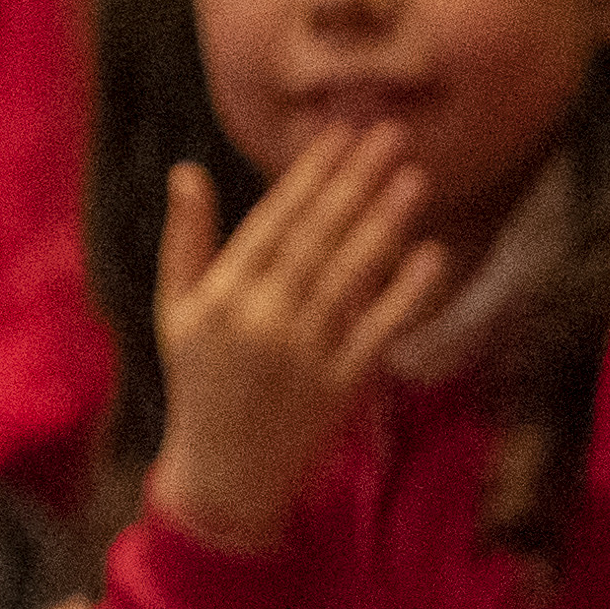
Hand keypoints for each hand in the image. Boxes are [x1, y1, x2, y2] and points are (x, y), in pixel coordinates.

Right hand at [143, 135, 444, 550]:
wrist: (225, 475)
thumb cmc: (199, 382)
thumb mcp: (177, 311)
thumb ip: (186, 240)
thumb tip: (186, 170)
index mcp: (223, 295)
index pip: (275, 220)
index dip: (310, 174)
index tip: (340, 133)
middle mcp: (263, 318)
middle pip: (319, 237)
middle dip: (356, 181)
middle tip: (391, 134)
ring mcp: (304, 353)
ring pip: (351, 276)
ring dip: (386, 223)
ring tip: (415, 178)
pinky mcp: (340, 385)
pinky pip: (379, 330)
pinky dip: (406, 292)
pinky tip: (432, 254)